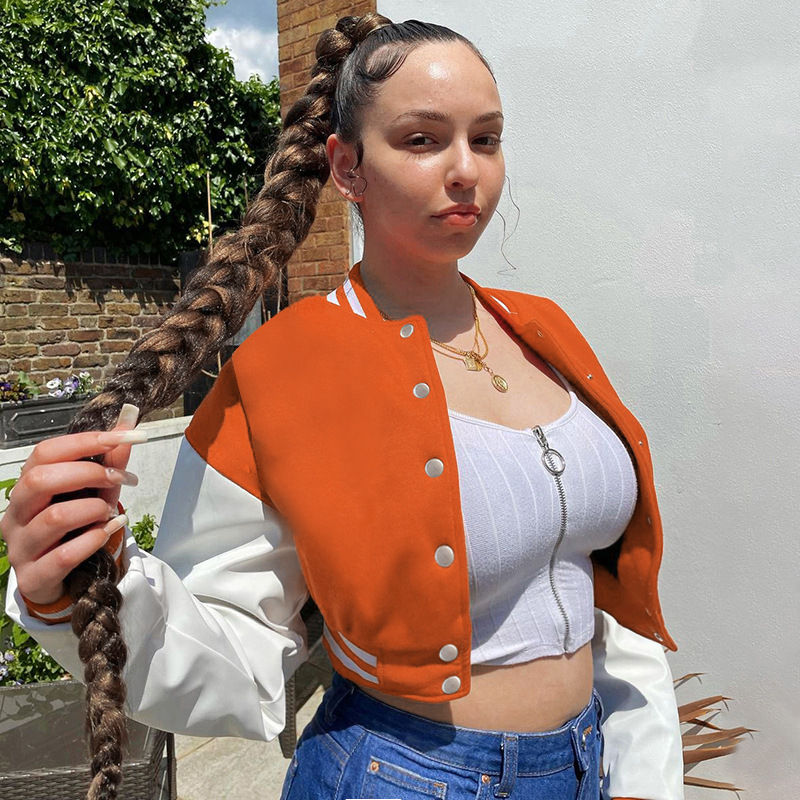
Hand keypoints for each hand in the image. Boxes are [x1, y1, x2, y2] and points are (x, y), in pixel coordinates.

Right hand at [0, 404, 146, 605]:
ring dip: (94, 509)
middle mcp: (16, 513)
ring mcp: (20, 546)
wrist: (64, 577)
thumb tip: (129, 418)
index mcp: (27, 486)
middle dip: (89, 473)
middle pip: (41, 480)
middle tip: (123, 478)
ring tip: (112, 510)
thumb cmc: (76, 526)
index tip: (126, 437)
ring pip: (54, 518)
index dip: (86, 441)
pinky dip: (94, 540)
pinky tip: (109, 530)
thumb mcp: (97, 489)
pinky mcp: (33, 576)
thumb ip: (111, 458)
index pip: (46, 452)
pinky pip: (63, 555)